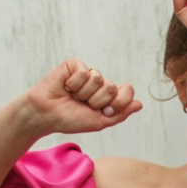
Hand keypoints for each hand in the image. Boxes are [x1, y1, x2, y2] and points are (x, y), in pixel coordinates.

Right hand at [18, 58, 141, 136]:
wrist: (47, 115)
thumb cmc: (70, 120)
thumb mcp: (99, 122)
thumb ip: (120, 114)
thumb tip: (140, 104)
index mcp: (108, 97)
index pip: (127, 92)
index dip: (118, 103)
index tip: (104, 111)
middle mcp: (100, 84)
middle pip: (113, 87)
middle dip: (97, 101)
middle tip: (83, 104)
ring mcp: (88, 73)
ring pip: (99, 79)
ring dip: (84, 93)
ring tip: (73, 96)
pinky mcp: (75, 65)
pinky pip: (85, 72)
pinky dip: (75, 84)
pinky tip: (66, 87)